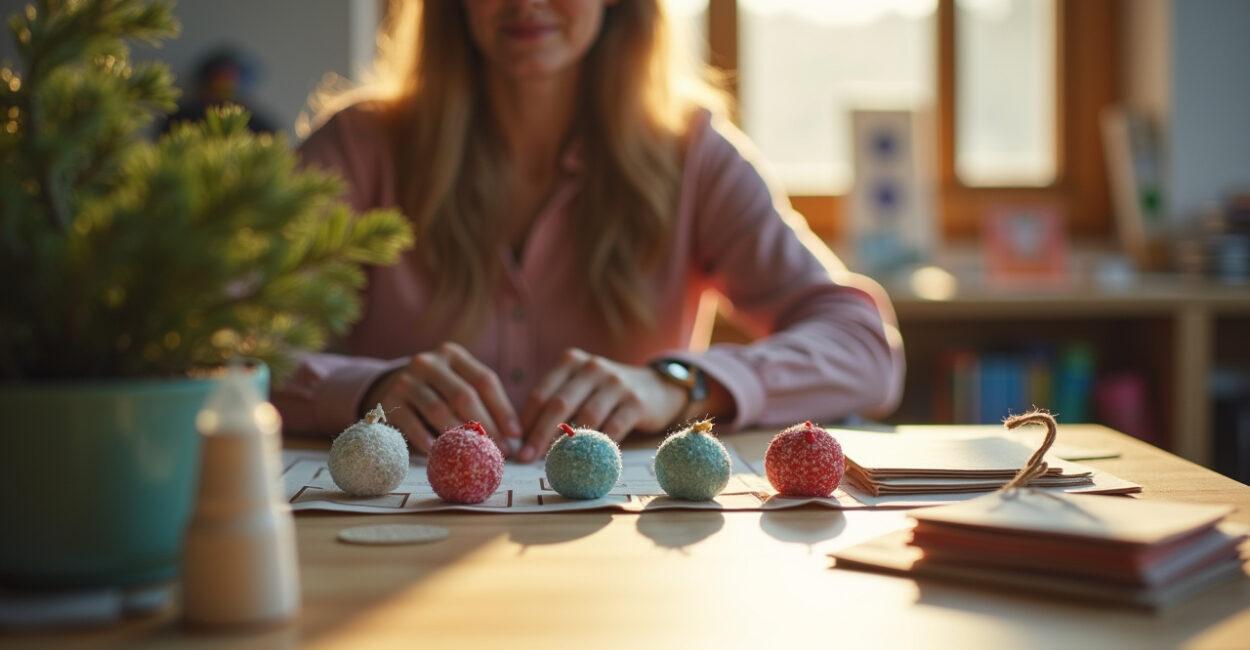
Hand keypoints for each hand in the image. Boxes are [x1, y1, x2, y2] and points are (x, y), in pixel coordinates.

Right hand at [361, 343, 520, 456]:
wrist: (390, 387)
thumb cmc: (438, 391)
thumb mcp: (458, 384)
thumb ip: (481, 401)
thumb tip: (513, 437)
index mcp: (453, 355)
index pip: (484, 380)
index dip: (503, 409)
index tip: (516, 435)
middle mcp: (429, 363)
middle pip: (463, 395)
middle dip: (486, 425)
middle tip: (499, 450)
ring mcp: (407, 380)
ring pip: (438, 409)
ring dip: (459, 436)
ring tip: (474, 455)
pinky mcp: (389, 401)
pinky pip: (412, 423)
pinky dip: (427, 440)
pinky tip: (440, 453)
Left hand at [516, 348, 686, 461]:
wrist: (656, 387)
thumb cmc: (606, 393)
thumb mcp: (580, 387)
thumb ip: (556, 404)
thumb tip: (524, 439)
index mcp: (571, 361)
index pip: (541, 393)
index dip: (526, 422)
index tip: (515, 446)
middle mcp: (592, 368)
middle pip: (559, 405)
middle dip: (539, 435)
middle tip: (526, 459)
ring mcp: (616, 383)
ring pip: (585, 417)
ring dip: (567, 444)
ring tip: (554, 463)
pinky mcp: (636, 401)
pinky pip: (613, 428)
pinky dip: (598, 447)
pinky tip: (587, 461)